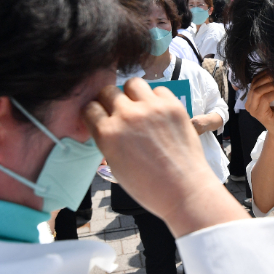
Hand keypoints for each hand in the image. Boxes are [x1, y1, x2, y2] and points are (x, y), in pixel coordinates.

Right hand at [82, 78, 247, 236]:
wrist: (184, 190)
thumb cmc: (149, 186)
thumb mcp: (116, 165)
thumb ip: (107, 139)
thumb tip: (105, 121)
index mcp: (107, 133)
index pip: (89, 108)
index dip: (94, 113)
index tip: (100, 117)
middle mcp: (127, 116)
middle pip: (108, 91)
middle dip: (110, 101)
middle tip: (120, 112)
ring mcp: (151, 108)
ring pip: (133, 83)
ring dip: (132, 93)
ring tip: (140, 107)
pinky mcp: (173, 106)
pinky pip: (159, 90)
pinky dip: (157, 98)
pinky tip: (160, 113)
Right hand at [245, 71, 273, 134]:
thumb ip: (271, 87)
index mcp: (250, 98)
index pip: (254, 81)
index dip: (264, 74)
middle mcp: (249, 104)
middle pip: (255, 84)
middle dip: (268, 78)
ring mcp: (253, 110)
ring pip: (258, 91)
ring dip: (271, 85)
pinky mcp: (260, 114)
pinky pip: (265, 99)